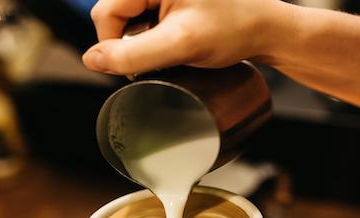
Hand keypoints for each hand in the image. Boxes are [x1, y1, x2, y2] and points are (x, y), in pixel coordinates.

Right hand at [82, 0, 292, 74]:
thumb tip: (91, 60)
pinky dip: (154, 32)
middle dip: (132, 40)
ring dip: (144, 38)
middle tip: (165, 52)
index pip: (104, 12)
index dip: (115, 45)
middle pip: (113, 13)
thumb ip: (132, 53)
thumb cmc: (234, 29)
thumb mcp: (181, 45)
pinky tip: (176, 37)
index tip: (144, 64)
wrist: (268, 29)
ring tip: (176, 43)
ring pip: (128, 16)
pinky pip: (144, 15)